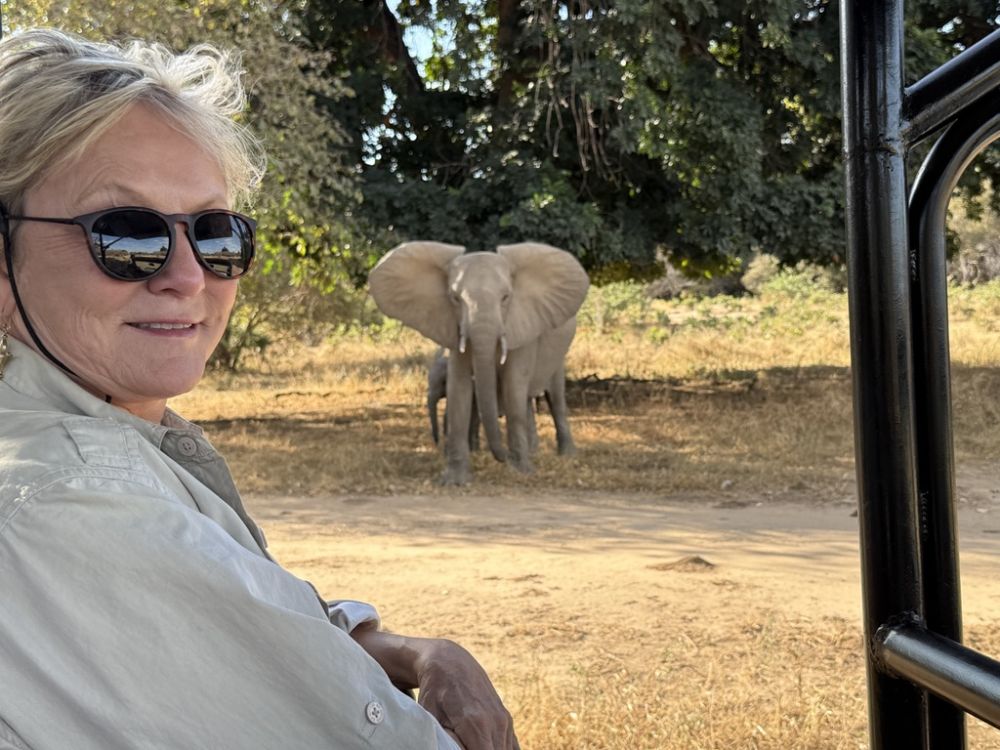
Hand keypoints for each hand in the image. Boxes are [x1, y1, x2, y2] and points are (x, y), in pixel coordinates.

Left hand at [350, 627, 518, 749]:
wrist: (449, 662)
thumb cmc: (436, 692)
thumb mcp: (433, 718)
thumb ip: (449, 743)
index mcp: (476, 723)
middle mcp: (496, 722)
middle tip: (461, 746)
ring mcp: (504, 720)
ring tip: (470, 743)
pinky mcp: (507, 719)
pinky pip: (511, 747)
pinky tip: (485, 745)